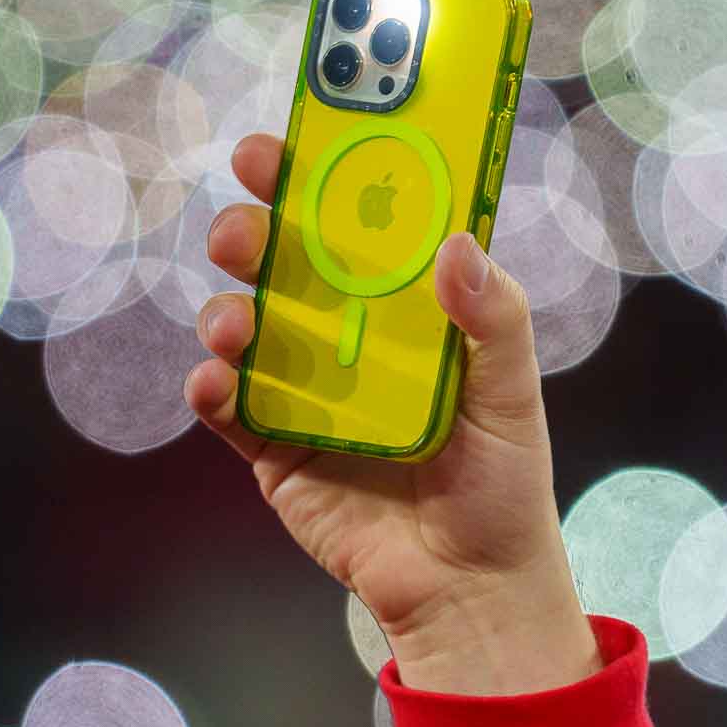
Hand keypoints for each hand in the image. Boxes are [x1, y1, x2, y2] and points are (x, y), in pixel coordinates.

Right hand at [182, 134, 602, 695]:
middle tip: (244, 222)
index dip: (320, 175)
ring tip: (237, 321)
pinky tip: (218, 379)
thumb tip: (455, 245)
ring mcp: (302, 388)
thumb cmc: (501, 484)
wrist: (469, 588)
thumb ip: (494, 319)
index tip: (294, 138)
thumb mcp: (513, 395)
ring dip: (227, 308)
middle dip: (254, 229)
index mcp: (402, 307)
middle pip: (284, 262)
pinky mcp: (272, 447)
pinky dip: (213, 385)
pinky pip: (229, 406)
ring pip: (245, 323)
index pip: (354, 223)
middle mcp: (344, 335)